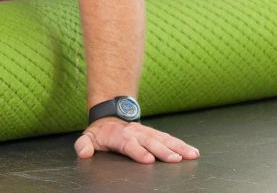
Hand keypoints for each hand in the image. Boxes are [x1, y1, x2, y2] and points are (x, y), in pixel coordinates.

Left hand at [74, 118, 199, 163]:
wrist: (111, 116)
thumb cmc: (101, 133)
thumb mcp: (89, 137)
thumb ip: (84, 144)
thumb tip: (83, 152)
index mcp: (120, 136)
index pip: (129, 145)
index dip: (138, 152)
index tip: (148, 159)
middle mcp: (136, 133)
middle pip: (151, 142)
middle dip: (163, 151)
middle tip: (175, 159)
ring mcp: (147, 133)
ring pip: (164, 139)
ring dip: (178, 147)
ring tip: (190, 155)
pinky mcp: (155, 134)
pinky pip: (170, 139)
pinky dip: (181, 145)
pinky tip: (193, 152)